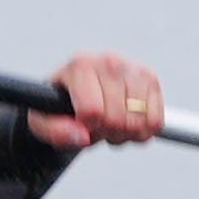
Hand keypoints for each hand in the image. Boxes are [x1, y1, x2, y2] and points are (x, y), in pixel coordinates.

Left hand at [28, 50, 163, 151]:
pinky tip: (127, 122)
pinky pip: (156, 121)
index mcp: (79, 66)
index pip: (93, 111)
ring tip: (110, 123)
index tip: (82, 122)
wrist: (76, 93)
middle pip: (117, 118)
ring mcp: (132, 68)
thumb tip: (82, 136)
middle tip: (96, 126)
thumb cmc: (57, 107)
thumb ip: (55, 131)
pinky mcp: (150, 79)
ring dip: (125, 133)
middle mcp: (108, 61)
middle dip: (106, 133)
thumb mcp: (42, 122)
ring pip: (139, 120)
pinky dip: (143, 131)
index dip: (88, 128)